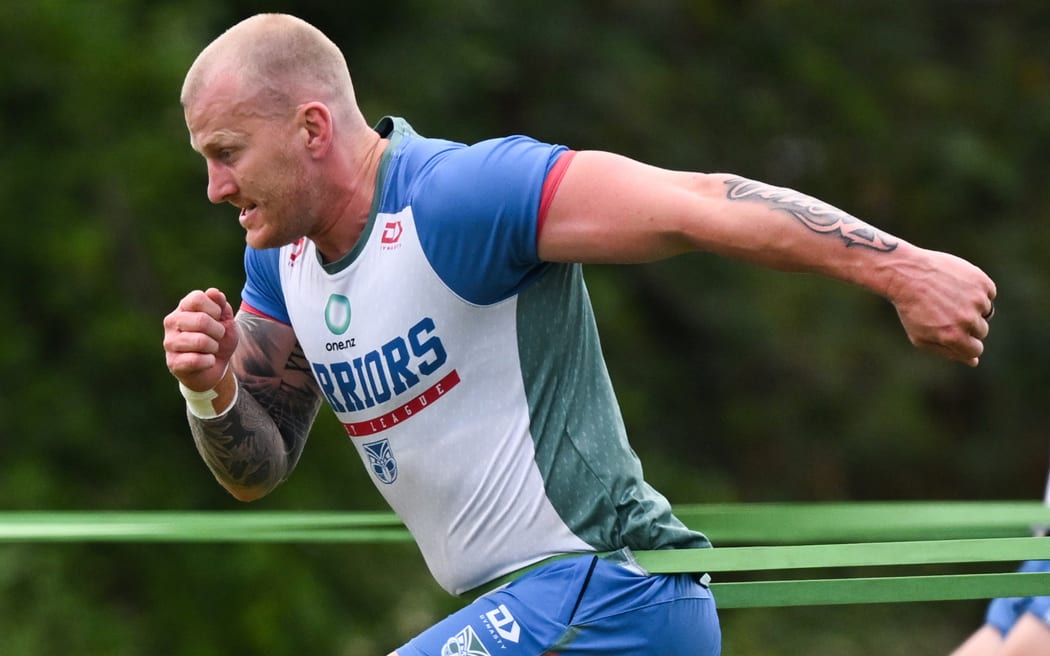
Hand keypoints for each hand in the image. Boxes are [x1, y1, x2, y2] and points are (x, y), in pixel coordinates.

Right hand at [163, 288, 237, 389]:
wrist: (214, 367)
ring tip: (211, 349)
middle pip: (201, 320)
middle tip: (218, 337)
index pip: (197, 298)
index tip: (217, 318)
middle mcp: (172, 322)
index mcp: (184, 307)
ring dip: (214, 347)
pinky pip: (196, 360)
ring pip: (200, 341)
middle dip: (218, 331)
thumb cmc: (218, 339)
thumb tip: (213, 292)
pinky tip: (207, 361)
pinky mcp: (172, 362)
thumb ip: (221, 304)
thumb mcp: (225, 320)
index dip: (215, 309)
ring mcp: (169, 342)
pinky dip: (209, 361)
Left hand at [888, 249, 996, 366]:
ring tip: (948, 296)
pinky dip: (976, 290)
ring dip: (972, 306)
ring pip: (986, 311)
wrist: (905, 273)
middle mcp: (968, 319)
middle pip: (981, 331)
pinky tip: (956, 285)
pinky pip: (988, 293)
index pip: (975, 350)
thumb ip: (947, 352)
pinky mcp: (981, 281)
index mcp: (953, 336)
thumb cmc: (910, 307)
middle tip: (945, 311)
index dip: (965, 343)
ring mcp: (976, 299)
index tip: (953, 333)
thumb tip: (973, 361)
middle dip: (967, 325)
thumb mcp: (920, 337)